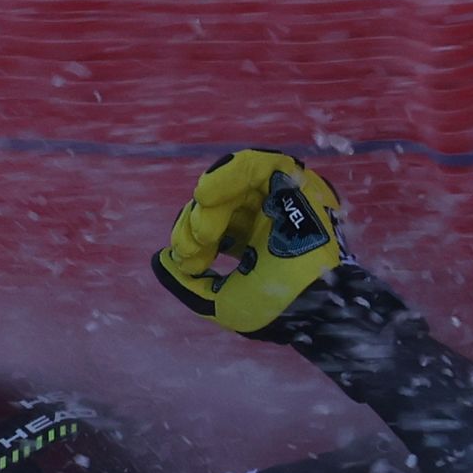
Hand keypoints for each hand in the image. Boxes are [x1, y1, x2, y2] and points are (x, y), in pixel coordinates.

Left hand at [153, 147, 348, 334]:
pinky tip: (206, 194)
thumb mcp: (219, 302)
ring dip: (208, 208)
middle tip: (193, 253)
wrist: (312, 307)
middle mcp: (267, 217)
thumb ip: (188, 283)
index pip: (212, 226)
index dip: (193, 239)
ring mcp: (281, 199)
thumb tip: (160, 260)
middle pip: (217, 204)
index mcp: (255, 241)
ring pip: (231, 183)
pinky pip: (255, 163)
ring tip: (203, 233)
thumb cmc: (275, 309)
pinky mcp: (295, 183)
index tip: (192, 264)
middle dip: (196, 226)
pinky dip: (227, 173)